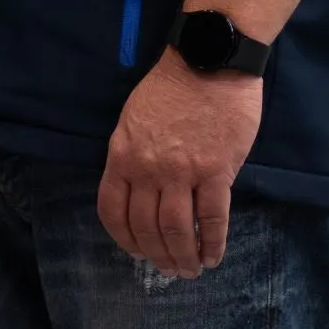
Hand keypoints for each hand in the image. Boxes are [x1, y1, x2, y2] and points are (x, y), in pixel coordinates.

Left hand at [98, 48, 262, 277]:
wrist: (209, 58)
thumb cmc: (172, 85)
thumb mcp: (135, 118)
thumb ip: (135, 156)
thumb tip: (144, 194)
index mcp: (122, 154)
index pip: (113, 212)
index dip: (125, 240)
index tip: (139, 252)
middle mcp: (147, 169)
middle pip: (146, 229)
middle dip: (158, 256)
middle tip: (171, 270)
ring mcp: (182, 172)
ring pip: (177, 231)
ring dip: (184, 258)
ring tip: (192, 269)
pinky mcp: (216, 171)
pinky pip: (212, 219)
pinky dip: (212, 244)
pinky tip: (213, 255)